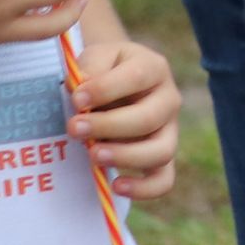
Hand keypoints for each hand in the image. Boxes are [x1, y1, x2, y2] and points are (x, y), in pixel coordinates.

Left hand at [66, 33, 181, 200]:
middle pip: (148, 119)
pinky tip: (115, 185)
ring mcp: (169, 131)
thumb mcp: (98, 56)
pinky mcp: (162, 157)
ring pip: (160, 151)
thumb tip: (81, 91)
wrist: (114, 79)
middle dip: (108, 126)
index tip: (76, 99)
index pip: (136, 78)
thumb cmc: (104, 69)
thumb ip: (91, 67)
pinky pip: (163, 180)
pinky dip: (143, 188)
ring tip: (93, 156)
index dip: (105, 90)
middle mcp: (168, 100)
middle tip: (75, 128)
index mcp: (154, 68)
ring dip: (125, 156)